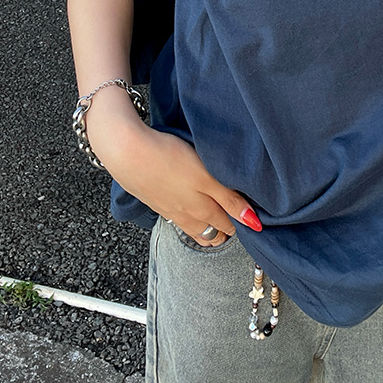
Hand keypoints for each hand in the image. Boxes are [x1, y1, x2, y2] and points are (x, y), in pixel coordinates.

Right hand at [86, 88, 261, 245]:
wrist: (127, 151)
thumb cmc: (169, 158)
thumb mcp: (207, 176)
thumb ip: (230, 199)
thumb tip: (253, 222)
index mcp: (203, 209)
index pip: (230, 225)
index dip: (244, 224)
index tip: (255, 220)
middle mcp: (187, 214)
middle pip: (214, 231)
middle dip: (228, 229)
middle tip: (241, 220)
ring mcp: (170, 210)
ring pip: (196, 229)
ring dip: (209, 228)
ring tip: (220, 221)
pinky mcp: (156, 201)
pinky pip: (180, 219)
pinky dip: (191, 221)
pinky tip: (192, 209)